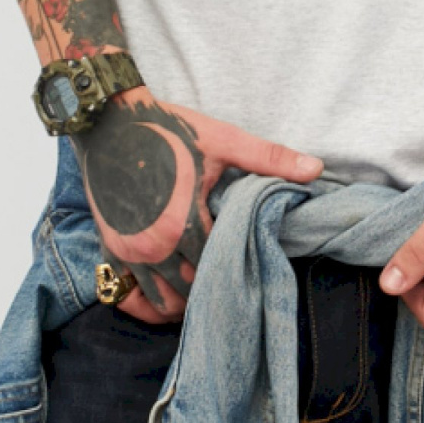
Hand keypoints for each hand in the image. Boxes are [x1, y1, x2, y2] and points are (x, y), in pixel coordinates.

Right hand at [79, 91, 321, 322]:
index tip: (250, 263)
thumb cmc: (166, 129)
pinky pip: (127, 295)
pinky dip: (147, 302)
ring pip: (161, 302)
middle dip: (213, 288)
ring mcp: (129, 251)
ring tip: (202, 294)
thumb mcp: (222, 141)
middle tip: (232, 284)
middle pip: (193, 290)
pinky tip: (166, 295)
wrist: (108, 120)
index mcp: (184, 223)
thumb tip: (315, 168)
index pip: (220, 266)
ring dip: (182, 302)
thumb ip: (268, 158)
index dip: (238, 267)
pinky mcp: (109, 248)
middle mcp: (154, 246)